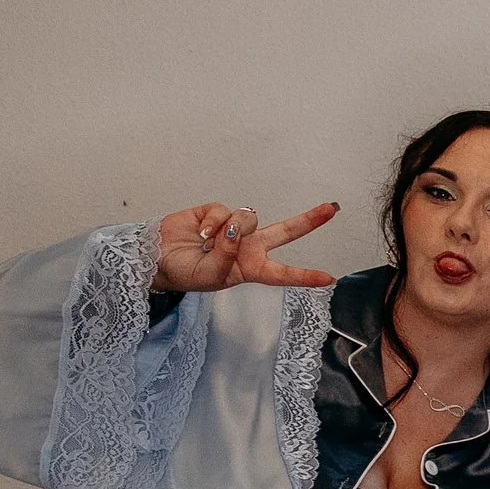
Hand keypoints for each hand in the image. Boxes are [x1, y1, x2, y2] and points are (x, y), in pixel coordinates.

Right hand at [152, 202, 338, 292]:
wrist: (156, 258)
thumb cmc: (186, 274)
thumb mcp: (210, 276)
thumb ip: (227, 256)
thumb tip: (236, 231)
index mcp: (251, 269)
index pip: (283, 273)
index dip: (305, 276)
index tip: (329, 279)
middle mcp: (248, 247)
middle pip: (285, 231)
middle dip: (309, 220)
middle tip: (332, 209)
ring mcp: (234, 228)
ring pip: (249, 218)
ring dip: (230, 229)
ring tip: (208, 243)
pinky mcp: (217, 213)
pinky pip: (224, 211)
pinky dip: (212, 222)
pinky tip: (200, 233)